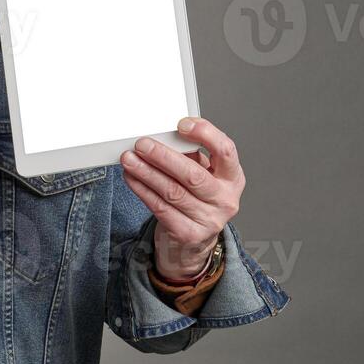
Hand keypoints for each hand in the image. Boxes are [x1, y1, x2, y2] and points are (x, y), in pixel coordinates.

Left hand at [119, 117, 245, 280]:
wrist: (196, 239)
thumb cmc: (198, 198)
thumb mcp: (203, 173)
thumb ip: (190, 155)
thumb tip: (163, 137)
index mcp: (232, 177)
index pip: (225, 150)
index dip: (205, 134)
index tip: (181, 125)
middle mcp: (225, 200)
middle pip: (193, 175)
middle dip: (163, 157)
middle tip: (142, 145)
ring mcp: (209, 220)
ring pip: (172, 192)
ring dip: (146, 172)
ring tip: (130, 159)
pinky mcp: (188, 233)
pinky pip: (160, 208)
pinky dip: (142, 190)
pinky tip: (131, 178)